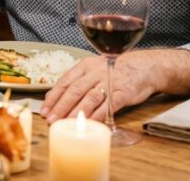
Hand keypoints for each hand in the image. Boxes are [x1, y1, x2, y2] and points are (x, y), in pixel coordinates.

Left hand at [41, 49, 189, 122]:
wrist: (145, 67)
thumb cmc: (116, 70)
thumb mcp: (95, 69)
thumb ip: (79, 81)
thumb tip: (59, 98)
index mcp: (85, 66)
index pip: (64, 81)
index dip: (53, 97)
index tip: (44, 110)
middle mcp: (95, 72)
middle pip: (74, 90)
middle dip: (60, 107)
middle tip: (50, 120)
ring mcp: (109, 82)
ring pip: (88, 98)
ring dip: (75, 113)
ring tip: (65, 124)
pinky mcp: (123, 93)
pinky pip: (108, 106)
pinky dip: (97, 115)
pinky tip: (88, 124)